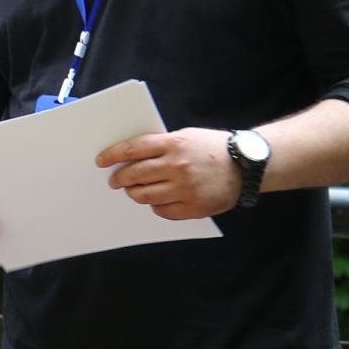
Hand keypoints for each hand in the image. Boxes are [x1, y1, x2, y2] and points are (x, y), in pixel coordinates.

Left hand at [97, 127, 240, 218]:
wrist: (247, 165)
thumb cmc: (213, 148)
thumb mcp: (186, 136)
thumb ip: (161, 146)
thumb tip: (132, 156)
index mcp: (173, 144)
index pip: (132, 149)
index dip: (112, 155)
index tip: (101, 161)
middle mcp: (176, 166)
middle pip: (135, 175)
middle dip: (119, 178)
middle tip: (114, 181)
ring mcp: (185, 188)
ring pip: (145, 195)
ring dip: (135, 194)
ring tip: (134, 191)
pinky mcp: (194, 207)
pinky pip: (163, 211)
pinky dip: (156, 207)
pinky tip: (157, 201)